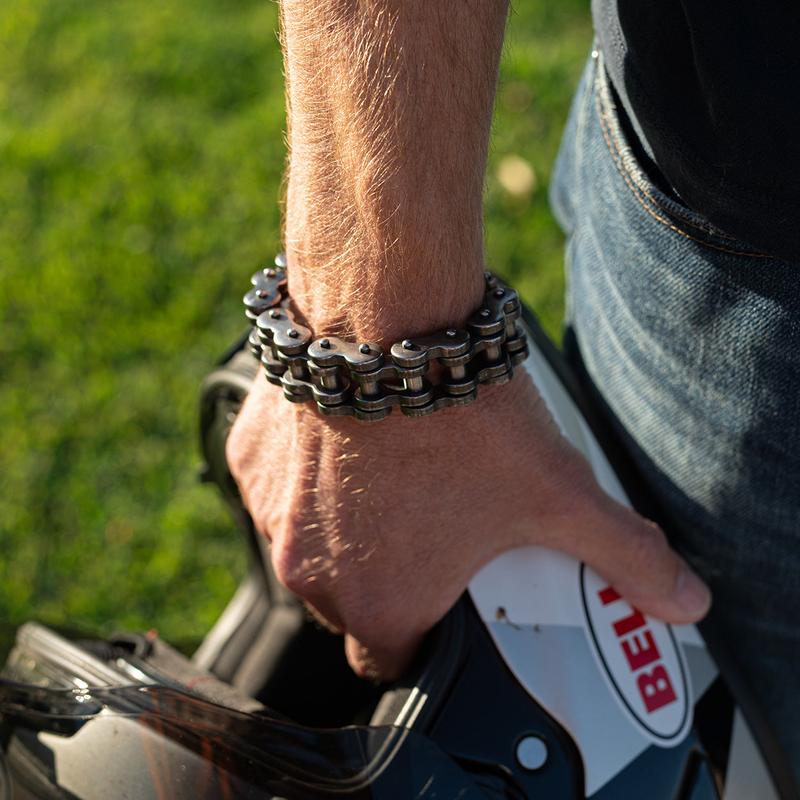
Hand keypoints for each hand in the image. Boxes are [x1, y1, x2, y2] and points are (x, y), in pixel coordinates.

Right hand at [226, 367, 710, 679]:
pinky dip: (308, 476)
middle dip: (384, 579)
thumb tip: (685, 599)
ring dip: (343, 526)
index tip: (443, 604)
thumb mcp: (558, 492)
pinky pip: (277, 488)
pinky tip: (347, 439)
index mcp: (378, 602)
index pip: (391, 659)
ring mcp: (272, 514)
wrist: (385, 319)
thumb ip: (625, 555)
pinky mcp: (249, 460)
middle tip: (429, 531)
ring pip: (310, 546)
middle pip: (348, 603)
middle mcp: (310, 571)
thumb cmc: (462, 418)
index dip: (422, 638)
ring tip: (394, 476)